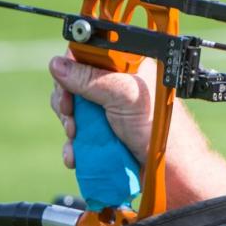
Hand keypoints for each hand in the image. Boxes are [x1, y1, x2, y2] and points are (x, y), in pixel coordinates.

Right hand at [49, 53, 157, 167]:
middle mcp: (115, 85)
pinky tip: (75, 155)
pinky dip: (73, 145)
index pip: (87, 56)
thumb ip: (90, 78)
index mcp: (125, 67)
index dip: (70, 70)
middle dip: (67, 102)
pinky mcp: (103, 133)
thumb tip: (57, 65)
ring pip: (73, 110)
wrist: (168, 169)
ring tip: (75, 136)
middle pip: (73, 83)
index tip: (67, 88)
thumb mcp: (122, 95)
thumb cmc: (156, 127)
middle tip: (71, 116)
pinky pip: (78, 134)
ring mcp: (107, 110)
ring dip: (68, 125)